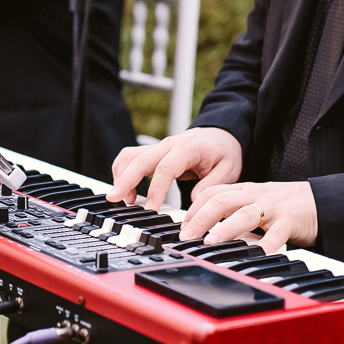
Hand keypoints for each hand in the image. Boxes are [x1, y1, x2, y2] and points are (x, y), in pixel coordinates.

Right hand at [106, 127, 242, 210]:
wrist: (219, 135)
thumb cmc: (223, 153)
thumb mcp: (229, 170)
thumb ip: (211, 186)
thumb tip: (193, 201)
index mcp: (188, 149)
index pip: (166, 168)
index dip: (156, 189)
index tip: (150, 208)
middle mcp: (168, 145)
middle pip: (139, 159)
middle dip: (124, 179)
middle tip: (115, 198)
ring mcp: (158, 146)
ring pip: (130, 156)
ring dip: (121, 176)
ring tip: (125, 200)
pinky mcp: (152, 151)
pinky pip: (131, 158)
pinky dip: (123, 173)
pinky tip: (129, 192)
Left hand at [180, 181, 318, 252]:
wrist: (323, 200)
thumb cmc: (286, 205)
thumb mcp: (256, 201)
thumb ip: (235, 209)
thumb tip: (205, 226)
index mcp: (245, 190)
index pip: (212, 192)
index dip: (194, 208)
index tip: (182, 225)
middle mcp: (255, 196)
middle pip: (222, 200)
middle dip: (200, 217)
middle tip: (186, 236)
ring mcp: (272, 208)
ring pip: (244, 214)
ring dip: (224, 228)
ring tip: (210, 242)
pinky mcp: (290, 221)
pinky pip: (275, 236)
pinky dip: (264, 248)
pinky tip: (253, 258)